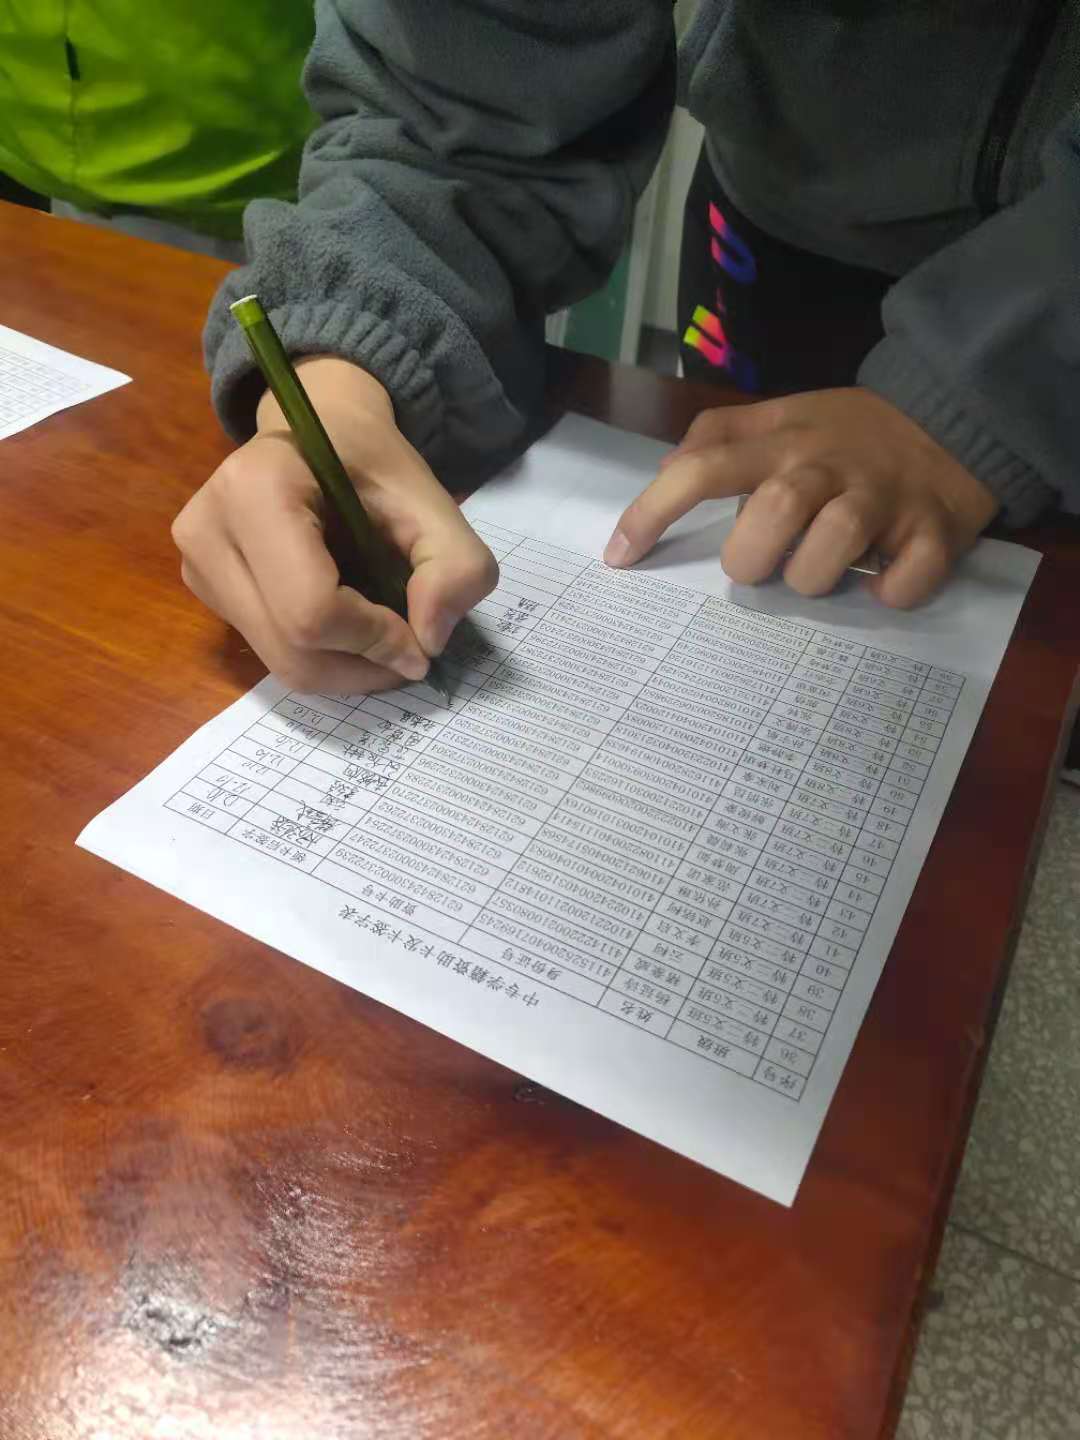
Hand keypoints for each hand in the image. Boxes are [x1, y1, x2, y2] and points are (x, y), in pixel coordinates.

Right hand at [173, 357, 497, 692]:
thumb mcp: (435, 501)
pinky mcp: (201, 586)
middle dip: (363, 667)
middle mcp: (207, 529)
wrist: (320, 430)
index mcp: (256, 490)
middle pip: (290, 649)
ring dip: (345, 668)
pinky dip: (321, 656)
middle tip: (410, 654)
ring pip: (278, 663)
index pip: (311, 609)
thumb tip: (428, 642)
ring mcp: (196, 562)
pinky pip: (268, 651)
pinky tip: (348, 623)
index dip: (375, 640)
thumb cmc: (372, 463)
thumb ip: (456, 567)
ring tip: (383, 636)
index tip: (420, 640)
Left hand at [604, 388, 998, 607]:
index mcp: (782, 442)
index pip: (702, 469)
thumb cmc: (850, 429)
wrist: (956, 412)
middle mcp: (826, 468)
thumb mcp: (783, 413)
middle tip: (764, 561)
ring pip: (831, 551)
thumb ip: (721, 435)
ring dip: (815, 578)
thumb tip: (665, 471)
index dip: (653, 512)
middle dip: (753, 557)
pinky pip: (902, 583)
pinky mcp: (933, 532)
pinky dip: (889, 594)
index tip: (619, 556)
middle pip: (770, 515)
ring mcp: (882, 500)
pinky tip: (883, 582)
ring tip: (824, 571)